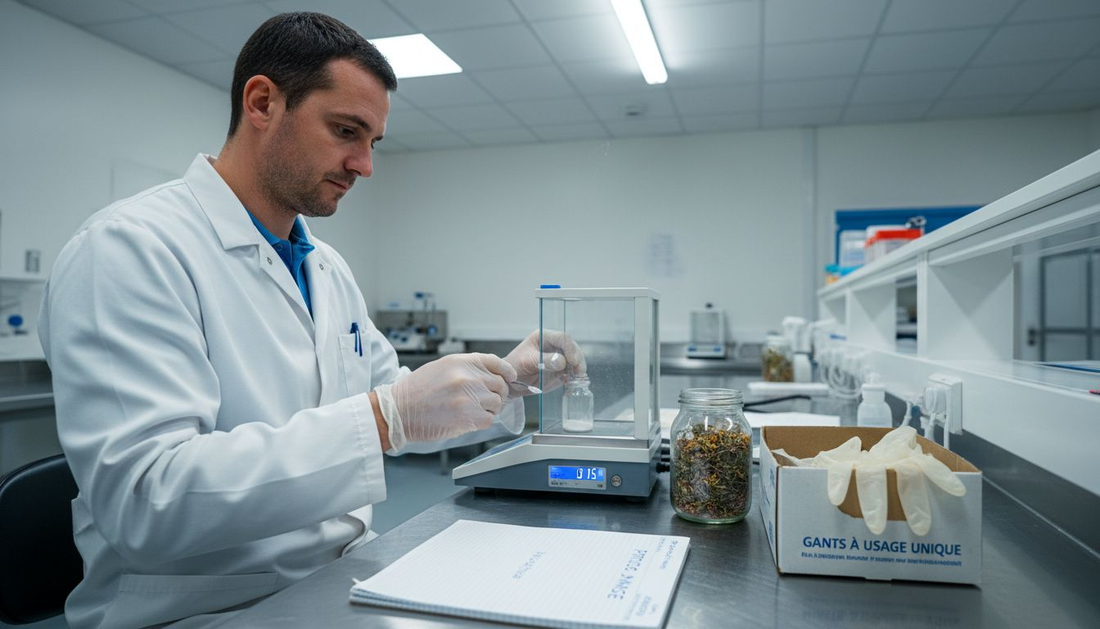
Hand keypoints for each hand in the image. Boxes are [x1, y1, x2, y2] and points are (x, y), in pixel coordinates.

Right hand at [373, 353, 515, 449]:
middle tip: (483, 400)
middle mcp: (467, 377)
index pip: (495, 362)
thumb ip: (466, 369)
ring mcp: (469, 396)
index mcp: (461, 362)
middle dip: (496, 394)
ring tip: (471, 410)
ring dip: (488, 409)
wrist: (398, 410)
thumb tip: (489, 376)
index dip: (506, 371)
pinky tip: (467, 419)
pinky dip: (482, 421)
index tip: (509, 377)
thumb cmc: (416, 391)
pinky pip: (489, 419)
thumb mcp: (441, 368)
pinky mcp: (468, 417)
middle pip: (500, 385)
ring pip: (497, 403)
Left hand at [504, 329, 585, 393]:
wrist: (511, 383)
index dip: (570, 348)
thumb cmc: (515, 367)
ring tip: (575, 380)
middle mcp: (554, 346)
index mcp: (544, 337)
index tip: (572, 361)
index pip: (562, 338)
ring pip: (576, 361)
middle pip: (573, 349)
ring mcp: (560, 358)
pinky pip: (572, 373)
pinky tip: (570, 383)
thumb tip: (562, 361)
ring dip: (578, 370)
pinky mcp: (562, 371)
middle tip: (578, 372)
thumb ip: (544, 361)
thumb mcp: (527, 362)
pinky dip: (574, 379)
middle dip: (578, 360)